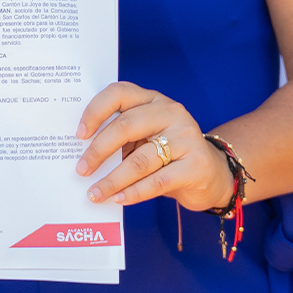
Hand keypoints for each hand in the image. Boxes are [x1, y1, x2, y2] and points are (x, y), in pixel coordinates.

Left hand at [73, 81, 234, 211]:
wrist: (212, 174)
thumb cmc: (168, 154)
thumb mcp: (145, 136)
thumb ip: (121, 137)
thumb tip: (83, 156)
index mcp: (153, 100)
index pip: (119, 93)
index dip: (95, 111)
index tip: (79, 134)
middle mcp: (171, 113)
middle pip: (125, 126)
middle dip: (98, 151)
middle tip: (81, 169)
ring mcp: (186, 137)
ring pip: (140, 160)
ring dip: (112, 180)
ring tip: (95, 193)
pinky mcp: (196, 165)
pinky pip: (157, 181)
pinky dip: (134, 192)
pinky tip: (119, 199)